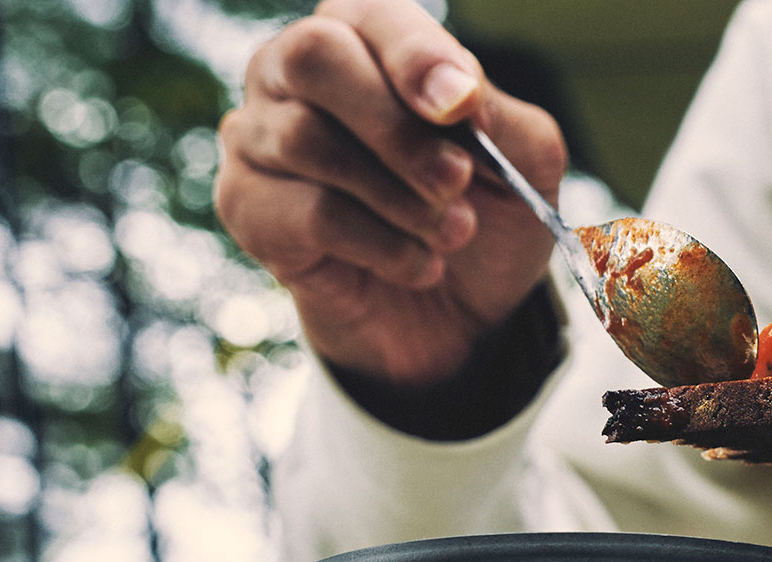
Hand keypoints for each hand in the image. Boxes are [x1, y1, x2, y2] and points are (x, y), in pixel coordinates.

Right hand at [215, 0, 565, 388]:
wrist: (456, 322)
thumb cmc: (483, 223)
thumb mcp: (523, 170)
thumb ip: (502, 119)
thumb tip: (458, 92)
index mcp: (363, 39)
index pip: (372, 16)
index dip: (416, 57)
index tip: (461, 107)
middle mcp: (293, 73)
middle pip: (315, 57)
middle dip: (397, 130)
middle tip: (455, 184)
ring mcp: (259, 138)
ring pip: (308, 140)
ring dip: (398, 199)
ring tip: (450, 236)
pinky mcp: (248, 209)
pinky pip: (306, 214)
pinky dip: (378, 246)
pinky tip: (418, 266)